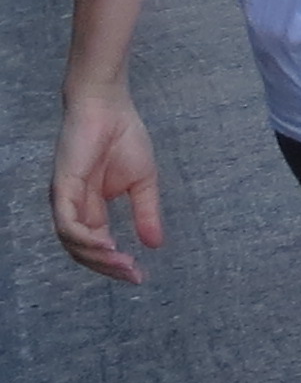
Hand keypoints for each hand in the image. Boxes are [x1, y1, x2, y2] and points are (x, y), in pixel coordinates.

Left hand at [50, 91, 161, 283]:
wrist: (110, 107)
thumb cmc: (124, 138)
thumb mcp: (144, 182)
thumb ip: (146, 212)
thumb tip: (156, 245)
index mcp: (91, 208)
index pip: (96, 246)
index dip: (116, 264)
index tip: (140, 275)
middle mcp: (73, 208)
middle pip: (82, 251)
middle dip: (108, 267)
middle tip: (133, 275)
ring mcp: (65, 199)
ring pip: (72, 242)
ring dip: (97, 258)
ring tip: (123, 263)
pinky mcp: (62, 188)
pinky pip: (68, 223)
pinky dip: (85, 239)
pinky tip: (107, 245)